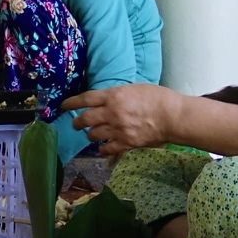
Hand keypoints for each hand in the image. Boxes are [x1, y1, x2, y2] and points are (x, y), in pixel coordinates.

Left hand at [63, 83, 180, 155]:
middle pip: (85, 119)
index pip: (85, 99)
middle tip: (76, 123)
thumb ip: (116, 95)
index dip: (71, 102)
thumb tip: (105, 100)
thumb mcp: (134, 88)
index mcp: (113, 96)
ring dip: (90, 134)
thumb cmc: (157, 97)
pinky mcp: (126, 143)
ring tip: (92, 134)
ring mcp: (118, 129)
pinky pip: (107, 149)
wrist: (173, 117)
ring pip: (93, 135)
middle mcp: (112, 113)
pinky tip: (102, 148)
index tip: (63, 105)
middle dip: (77, 122)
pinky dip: (102, 149)